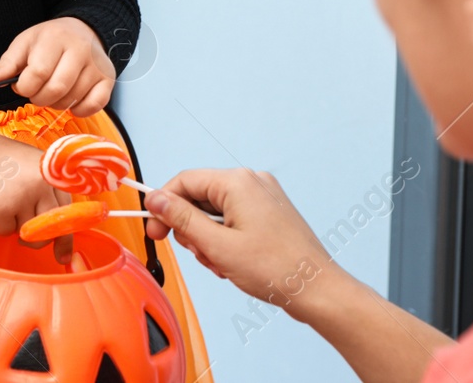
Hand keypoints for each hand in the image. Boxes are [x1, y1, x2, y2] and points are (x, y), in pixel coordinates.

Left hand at [0, 16, 115, 115]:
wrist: (83, 30)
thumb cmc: (50, 40)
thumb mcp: (25, 43)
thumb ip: (8, 63)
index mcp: (55, 38)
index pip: (37, 73)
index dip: (24, 87)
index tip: (21, 85)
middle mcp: (80, 50)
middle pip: (56, 89)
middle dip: (39, 98)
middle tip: (36, 91)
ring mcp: (97, 65)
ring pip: (72, 99)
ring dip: (56, 104)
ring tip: (52, 91)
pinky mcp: (108, 79)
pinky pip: (94, 105)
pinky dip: (78, 110)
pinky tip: (70, 100)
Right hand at [0, 118, 75, 262]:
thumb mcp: (29, 167)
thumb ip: (45, 193)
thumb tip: (59, 239)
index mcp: (52, 172)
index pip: (67, 212)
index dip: (64, 235)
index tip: (63, 256)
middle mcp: (41, 183)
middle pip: (49, 229)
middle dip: (36, 239)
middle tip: (21, 234)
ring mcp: (22, 195)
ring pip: (26, 234)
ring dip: (11, 225)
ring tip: (0, 199)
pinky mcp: (1, 207)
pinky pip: (4, 232)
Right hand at [143, 167, 344, 324]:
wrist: (317, 290)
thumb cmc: (278, 269)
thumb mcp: (217, 246)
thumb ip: (182, 219)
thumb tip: (156, 199)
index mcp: (238, 183)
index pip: (184, 182)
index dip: (163, 206)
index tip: (154, 229)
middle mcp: (252, 183)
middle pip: (199, 197)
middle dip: (192, 229)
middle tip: (198, 253)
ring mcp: (263, 197)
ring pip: (215, 212)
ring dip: (209, 239)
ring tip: (221, 263)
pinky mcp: (269, 213)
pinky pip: (233, 220)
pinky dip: (225, 240)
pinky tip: (233, 262)